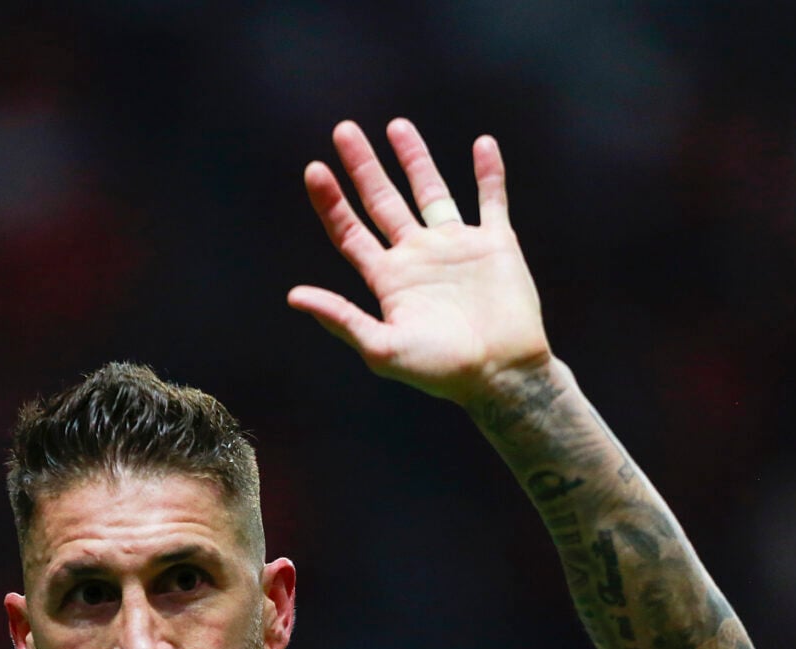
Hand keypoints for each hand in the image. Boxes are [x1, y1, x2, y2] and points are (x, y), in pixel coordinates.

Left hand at [289, 119, 549, 405]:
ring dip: (415, 159)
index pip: (350, 232)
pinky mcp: (496, 245)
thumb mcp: (382, 348)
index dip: (331, 202)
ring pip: (431, 192)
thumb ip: (341, 318)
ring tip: (396, 126)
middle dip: (363, 167)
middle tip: (344, 130)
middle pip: (383, 201)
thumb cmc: (440, 370)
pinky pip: (491, 200)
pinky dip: (488, 173)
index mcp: (389, 279)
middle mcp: (418, 257)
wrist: (501, 375)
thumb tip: (293, 295)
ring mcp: (457, 247)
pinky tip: (482, 144)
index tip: (315, 169)